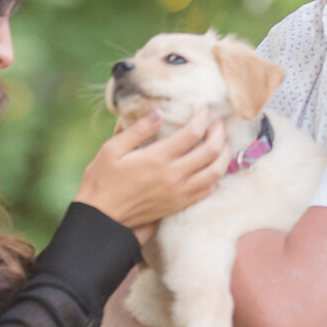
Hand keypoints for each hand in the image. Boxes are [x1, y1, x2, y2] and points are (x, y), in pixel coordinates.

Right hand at [75, 109, 227, 237]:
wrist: (102, 218)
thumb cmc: (102, 180)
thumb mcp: (112, 149)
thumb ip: (138, 130)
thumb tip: (160, 113)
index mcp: (157, 159)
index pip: (192, 133)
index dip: (203, 117)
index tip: (205, 108)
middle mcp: (173, 176)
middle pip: (210, 151)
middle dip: (219, 133)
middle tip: (219, 122)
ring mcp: (179, 193)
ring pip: (215, 173)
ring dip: (224, 155)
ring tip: (223, 143)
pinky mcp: (179, 205)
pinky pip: (207, 191)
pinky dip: (216, 177)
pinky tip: (213, 167)